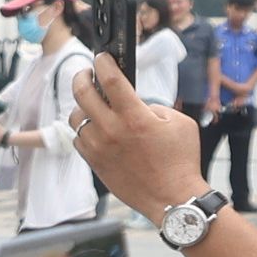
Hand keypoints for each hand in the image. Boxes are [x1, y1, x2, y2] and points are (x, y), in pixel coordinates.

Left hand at [72, 75, 200, 215]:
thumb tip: (137, 104)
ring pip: (75, 117)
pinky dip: (84, 129)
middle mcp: (111, 130)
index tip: (101, 57)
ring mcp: (99, 147)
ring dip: (82, 105)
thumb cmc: (180, 161)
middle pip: (82, 93)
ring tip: (92, 103)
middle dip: (82, 76)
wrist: (171, 198)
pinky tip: (95, 127)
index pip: (109, 79)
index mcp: (134, 117)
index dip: (103, 62)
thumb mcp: (179, 123)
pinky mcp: (94, 163)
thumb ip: (155, 107)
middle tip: (86, 73)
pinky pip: (79, 139)